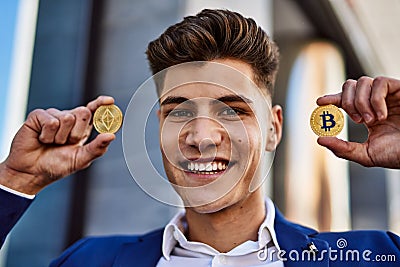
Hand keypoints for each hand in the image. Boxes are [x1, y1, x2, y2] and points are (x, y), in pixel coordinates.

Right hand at [0, 96, 115, 193]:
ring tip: (52, 143)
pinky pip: (51, 121)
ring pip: (67, 118)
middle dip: (77, 132)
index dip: (101, 104)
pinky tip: (42, 139)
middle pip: (83, 112)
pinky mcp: (38, 116)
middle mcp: (69, 119)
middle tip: (67, 143)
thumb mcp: (81, 159)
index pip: (94, 111)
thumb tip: (111, 136)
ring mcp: (53, 115)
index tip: (109, 101)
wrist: (31, 173)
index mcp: (82, 128)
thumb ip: (97, 148)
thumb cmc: (56, 166)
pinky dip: (47, 135)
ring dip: (60, 137)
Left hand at [317, 76, 399, 167]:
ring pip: (362, 82)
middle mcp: (374, 102)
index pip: (343, 100)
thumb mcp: (366, 155)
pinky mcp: (399, 88)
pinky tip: (382, 115)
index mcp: (365, 115)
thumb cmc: (397, 154)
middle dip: (347, 102)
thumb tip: (319, 139)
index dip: (331, 98)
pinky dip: (375, 99)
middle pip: (349, 86)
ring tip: (372, 120)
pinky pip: (379, 82)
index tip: (320, 102)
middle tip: (358, 120)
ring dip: (361, 102)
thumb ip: (343, 149)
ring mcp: (387, 95)